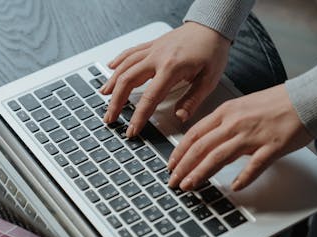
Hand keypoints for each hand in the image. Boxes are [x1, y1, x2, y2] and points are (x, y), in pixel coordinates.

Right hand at [100, 22, 230, 137]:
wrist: (212, 25)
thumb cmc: (213, 51)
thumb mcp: (209, 79)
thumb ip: (193, 100)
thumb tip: (180, 117)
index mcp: (172, 68)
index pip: (149, 97)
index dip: (138, 116)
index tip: (132, 129)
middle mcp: (158, 57)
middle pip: (128, 80)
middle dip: (116, 102)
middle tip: (110, 118)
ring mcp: (152, 49)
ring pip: (125, 66)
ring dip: (112, 83)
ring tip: (104, 97)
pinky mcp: (152, 45)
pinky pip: (130, 52)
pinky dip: (118, 61)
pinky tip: (110, 68)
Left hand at [167, 84, 313, 190]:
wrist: (309, 97)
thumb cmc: (277, 103)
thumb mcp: (242, 107)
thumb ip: (224, 123)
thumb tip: (207, 142)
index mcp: (226, 112)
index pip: (194, 134)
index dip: (179, 152)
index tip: (170, 165)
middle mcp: (235, 123)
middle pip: (201, 147)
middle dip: (183, 167)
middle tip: (174, 182)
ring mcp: (253, 135)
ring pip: (219, 156)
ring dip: (201, 173)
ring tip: (190, 186)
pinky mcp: (272, 146)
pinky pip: (254, 165)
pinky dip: (243, 178)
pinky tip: (234, 188)